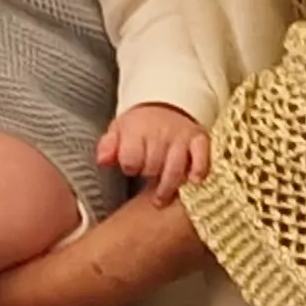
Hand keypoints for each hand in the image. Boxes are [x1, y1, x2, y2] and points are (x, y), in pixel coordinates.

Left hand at [98, 104, 212, 204]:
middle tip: (149, 176)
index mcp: (137, 129)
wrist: (166, 107)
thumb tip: (102, 161)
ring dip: (168, 185)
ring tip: (161, 198)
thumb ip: (107, 146)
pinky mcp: (199, 139)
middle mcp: (160, 132)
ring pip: (175, 167)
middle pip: (153, 166)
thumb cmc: (140, 126)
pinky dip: (199, 170)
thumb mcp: (118, 131)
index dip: (130, 168)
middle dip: (149, 175)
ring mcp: (181, 136)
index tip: (132, 168)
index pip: (130, 159)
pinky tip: (193, 181)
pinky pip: (202, 157)